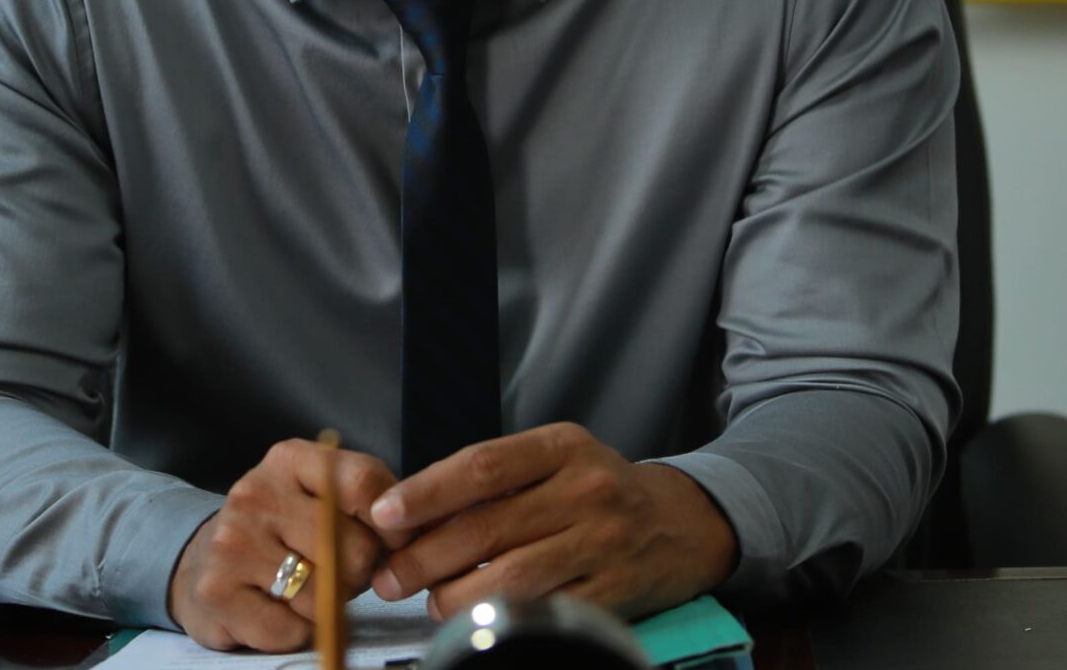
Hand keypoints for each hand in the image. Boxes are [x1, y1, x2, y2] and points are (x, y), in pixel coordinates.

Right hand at [166, 438, 402, 650]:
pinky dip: (297, 632)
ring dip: (326, 607)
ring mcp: (232, 543)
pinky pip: (290, 630)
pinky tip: (279, 611)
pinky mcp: (216, 592)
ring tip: (305, 589)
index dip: (394, 525)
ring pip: (322, 596)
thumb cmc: (284, 530)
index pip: (364, 484)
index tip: (394, 544)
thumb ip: (368, 503)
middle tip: (339, 572)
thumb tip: (413, 536)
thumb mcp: (322, 496)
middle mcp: (256, 493)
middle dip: (358, 573)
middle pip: (352, 548)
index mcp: (290, 460)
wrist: (205, 560)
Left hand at [365, 423, 736, 619]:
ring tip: (429, 600)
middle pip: (488, 527)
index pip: (483, 466)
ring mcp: (603, 543)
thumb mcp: (556, 461)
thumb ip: (495, 480)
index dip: (426, 492)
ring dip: (454, 596)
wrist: (682, 524)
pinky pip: (543, 611)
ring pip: (510, 578)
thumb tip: (412, 513)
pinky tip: (475, 618)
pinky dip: (499, 618)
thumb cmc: (598, 491)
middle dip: (424, 557)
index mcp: (563, 447)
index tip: (384, 515)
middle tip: (388, 576)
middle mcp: (586, 490)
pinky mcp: (614, 593)